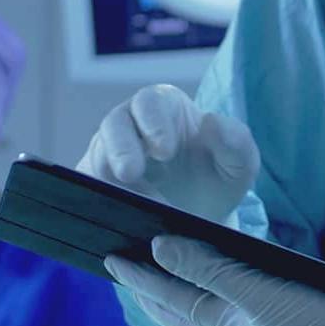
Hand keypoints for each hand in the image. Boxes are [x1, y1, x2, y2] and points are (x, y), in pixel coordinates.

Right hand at [77, 85, 258, 222]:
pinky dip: (95, 201)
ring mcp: (107, 155)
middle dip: (121, 148)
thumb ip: (236, 141)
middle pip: (114, 125)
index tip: (165, 150)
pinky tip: (112, 218)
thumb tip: (211, 121)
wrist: (200, 222)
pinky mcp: (95, 185)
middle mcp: (130, 125)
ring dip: (109, 179)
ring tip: (131, 203)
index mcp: (164, 108)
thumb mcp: (240, 165)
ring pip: (96, 158)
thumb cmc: (218, 179)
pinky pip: (85, 190)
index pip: (150, 103)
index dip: (153, 123)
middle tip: (131, 173)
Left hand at [106, 238, 324, 325]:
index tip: (110, 256)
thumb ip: (210, 269)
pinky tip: (215, 293)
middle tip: (124, 268)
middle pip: (172, 311)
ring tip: (159, 278)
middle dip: (146, 289)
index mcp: (216, 324)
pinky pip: (219, 314)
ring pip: (194, 315)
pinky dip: (204, 298)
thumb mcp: (259, 293)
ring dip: (172, 296)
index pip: (164, 294)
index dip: (137, 274)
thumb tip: (161, 247)